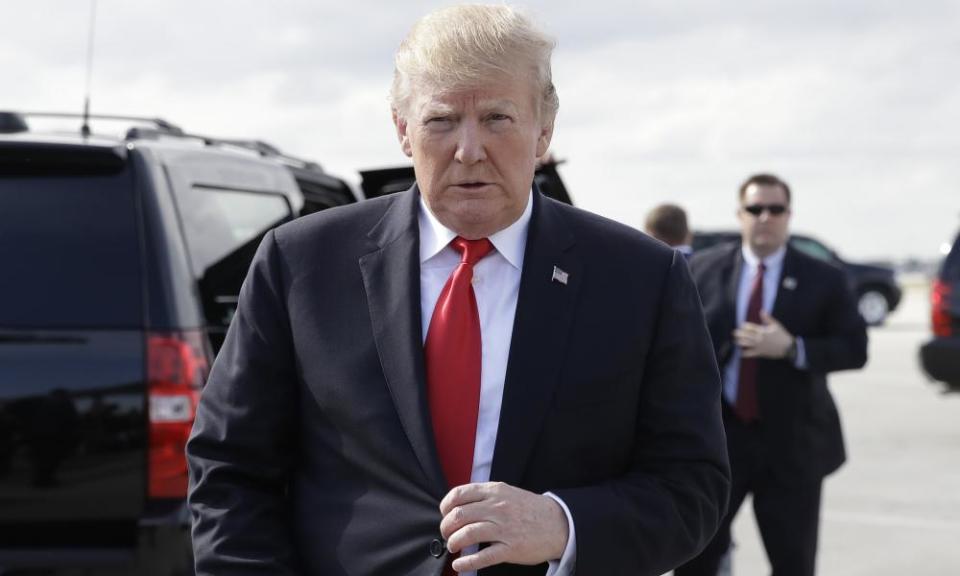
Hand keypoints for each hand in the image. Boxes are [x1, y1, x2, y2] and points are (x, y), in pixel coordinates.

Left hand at [439, 481, 568, 572]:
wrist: (558, 523)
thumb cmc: (529, 509)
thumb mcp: (507, 492)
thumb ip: (485, 497)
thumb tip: (458, 507)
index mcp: (494, 491)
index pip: (459, 494)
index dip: (445, 506)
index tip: (445, 514)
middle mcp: (498, 508)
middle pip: (459, 515)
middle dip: (446, 527)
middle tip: (447, 534)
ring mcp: (504, 528)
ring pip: (468, 534)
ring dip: (454, 543)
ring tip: (453, 546)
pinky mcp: (511, 549)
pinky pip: (483, 557)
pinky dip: (466, 562)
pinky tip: (459, 564)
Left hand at [733, 310, 793, 358]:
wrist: (788, 348)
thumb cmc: (782, 335)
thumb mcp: (776, 325)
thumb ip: (767, 318)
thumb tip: (762, 311)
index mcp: (762, 331)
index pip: (751, 328)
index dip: (745, 326)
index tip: (741, 325)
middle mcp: (759, 338)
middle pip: (746, 335)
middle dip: (740, 334)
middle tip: (734, 332)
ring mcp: (759, 346)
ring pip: (747, 344)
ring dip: (740, 342)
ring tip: (735, 341)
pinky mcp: (761, 353)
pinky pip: (751, 354)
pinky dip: (746, 354)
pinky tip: (741, 353)